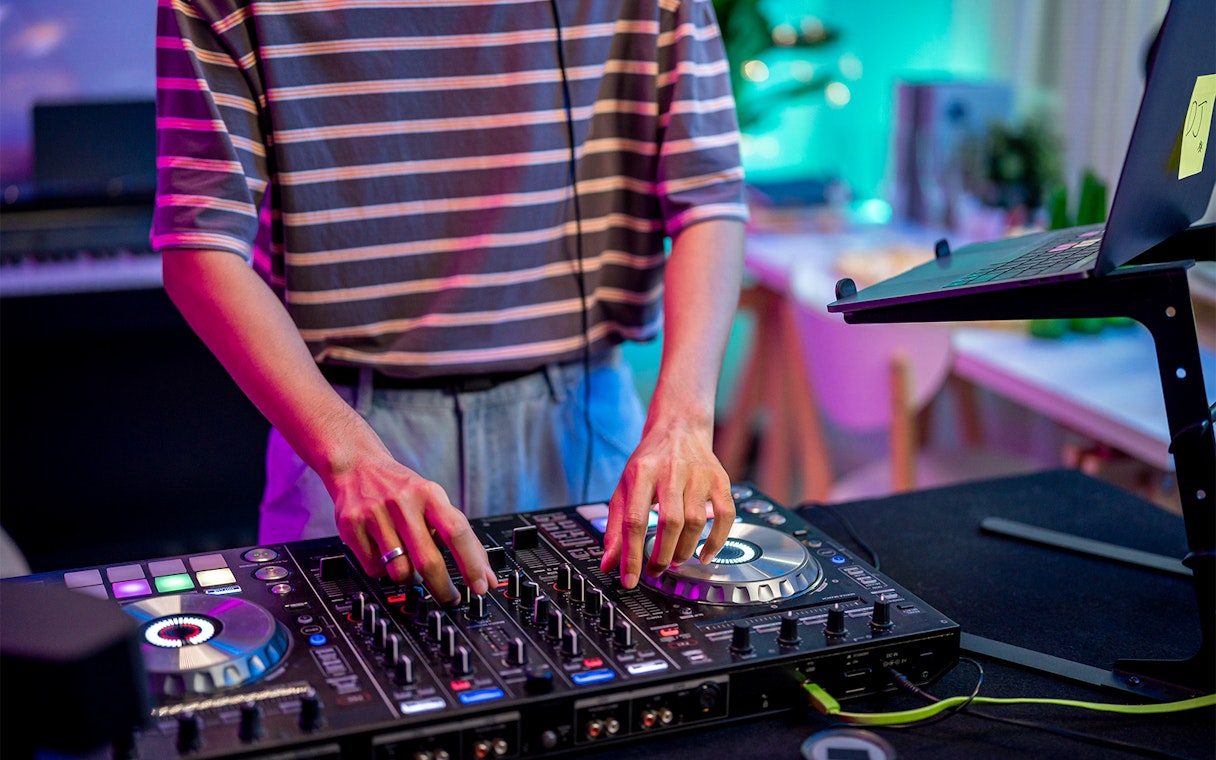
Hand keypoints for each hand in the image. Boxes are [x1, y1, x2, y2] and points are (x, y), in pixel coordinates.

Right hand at [328, 453, 495, 605]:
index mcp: (429, 494)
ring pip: (400, 571)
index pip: (456, 532)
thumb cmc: (403, 490)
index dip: (471, 564)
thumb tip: (486, 576)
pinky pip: (374, 570)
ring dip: (410, 578)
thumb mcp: (434, 500)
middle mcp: (402, 503)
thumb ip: (459, 536)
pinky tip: (385, 555)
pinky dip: (384, 571)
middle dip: (442, 588)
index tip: (481, 587)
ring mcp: (375, 515)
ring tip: (410, 565)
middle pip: (427, 560)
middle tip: (450, 598)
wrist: (356, 466)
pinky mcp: (351, 528)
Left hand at [599, 418, 734, 587]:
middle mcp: (671, 471)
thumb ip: (615, 526)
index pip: (634, 520)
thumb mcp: (624, 487)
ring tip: (674, 560)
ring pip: (696, 522)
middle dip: (662, 555)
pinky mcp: (720, 479)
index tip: (630, 580)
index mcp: (642, 472)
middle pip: (670, 522)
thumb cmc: (649, 462)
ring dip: (685, 550)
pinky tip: (704, 555)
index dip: (631, 555)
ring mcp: (699, 475)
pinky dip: (717, 541)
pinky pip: (725, 516)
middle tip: (656, 570)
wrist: (678, 427)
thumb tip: (608, 564)